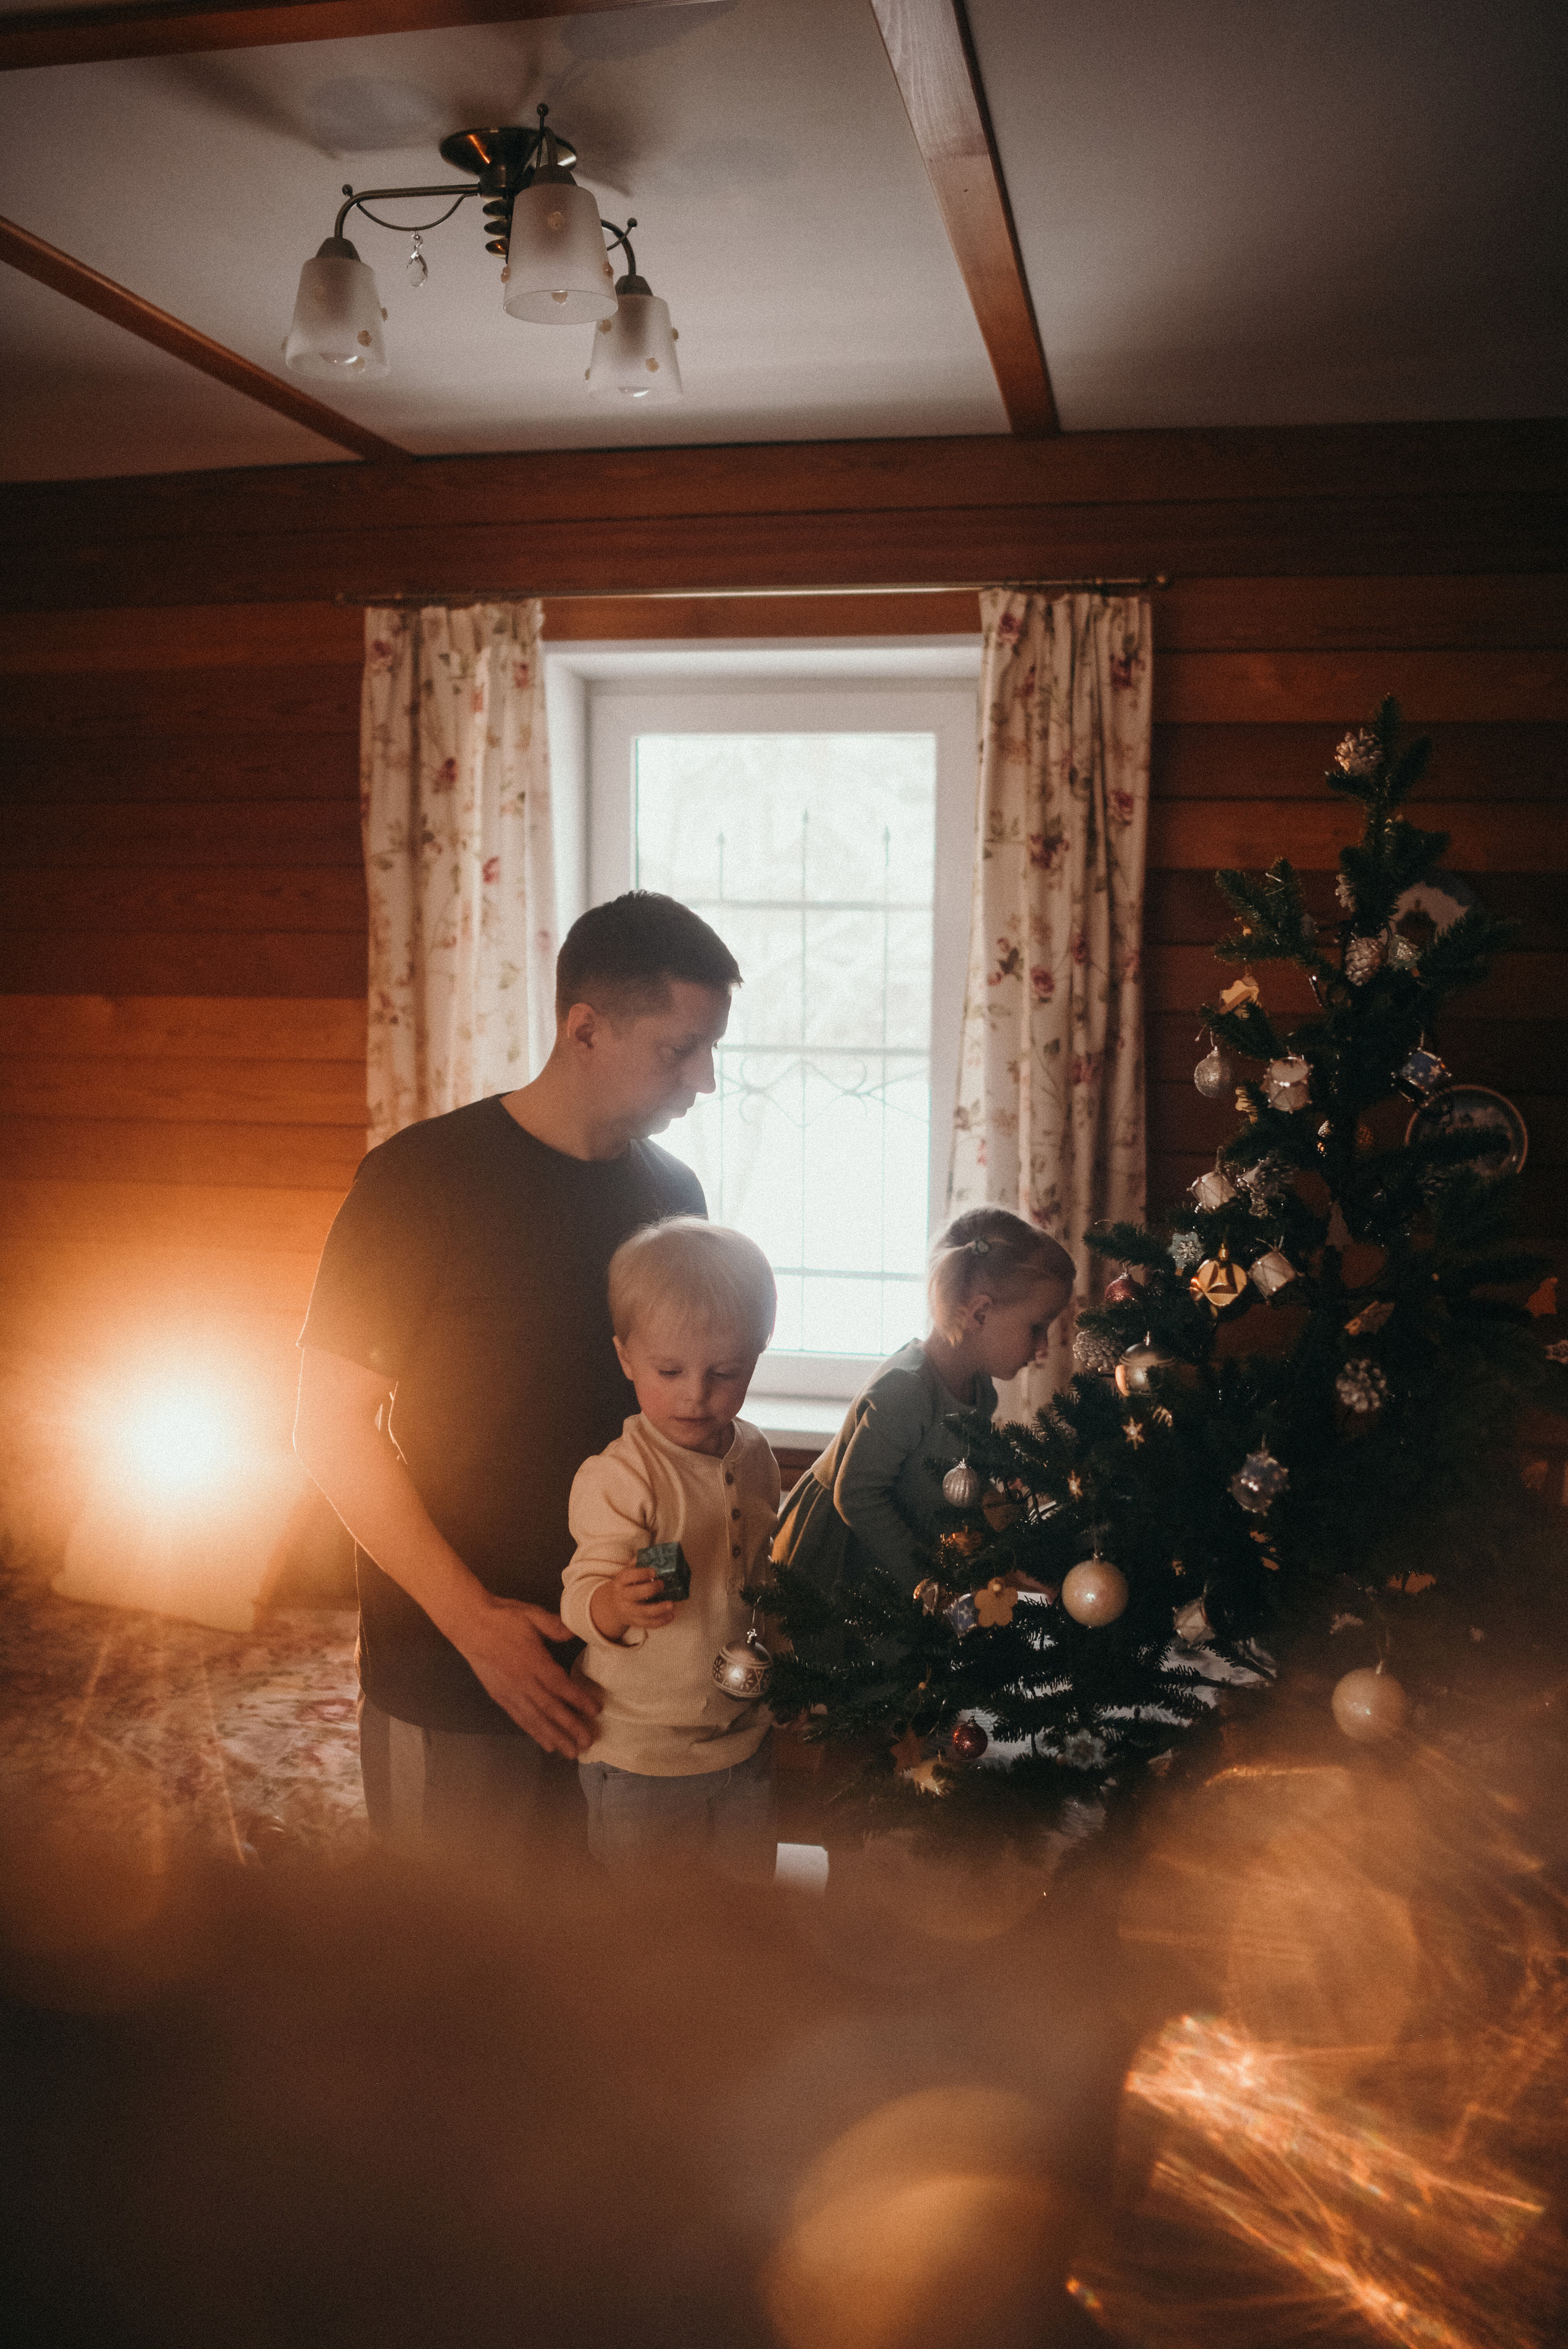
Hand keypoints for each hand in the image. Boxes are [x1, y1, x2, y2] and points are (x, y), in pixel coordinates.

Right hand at [460, 1595, 602, 1757]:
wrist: (469, 1625)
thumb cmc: (503, 1617)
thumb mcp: (531, 1614)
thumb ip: (554, 1625)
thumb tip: (575, 1632)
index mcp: (533, 1661)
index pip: (560, 1685)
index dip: (579, 1700)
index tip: (596, 1712)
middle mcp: (522, 1681)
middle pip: (550, 1709)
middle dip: (571, 1727)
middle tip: (589, 1742)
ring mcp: (510, 1692)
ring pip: (535, 1719)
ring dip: (555, 1737)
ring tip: (571, 1752)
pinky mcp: (500, 1697)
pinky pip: (520, 1719)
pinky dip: (535, 1733)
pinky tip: (547, 1744)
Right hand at [588, 1564, 677, 1643]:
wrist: (613, 1606)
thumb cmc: (626, 1585)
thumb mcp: (627, 1573)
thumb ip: (638, 1564)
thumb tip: (655, 1553)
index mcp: (620, 1582)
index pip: (627, 1577)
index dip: (640, 1574)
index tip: (653, 1572)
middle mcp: (623, 1597)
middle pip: (634, 1595)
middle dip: (650, 1590)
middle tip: (662, 1584)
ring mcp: (629, 1611)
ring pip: (643, 1612)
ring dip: (658, 1609)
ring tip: (671, 1604)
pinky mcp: (635, 1622)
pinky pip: (648, 1624)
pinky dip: (660, 1621)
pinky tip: (671, 1615)